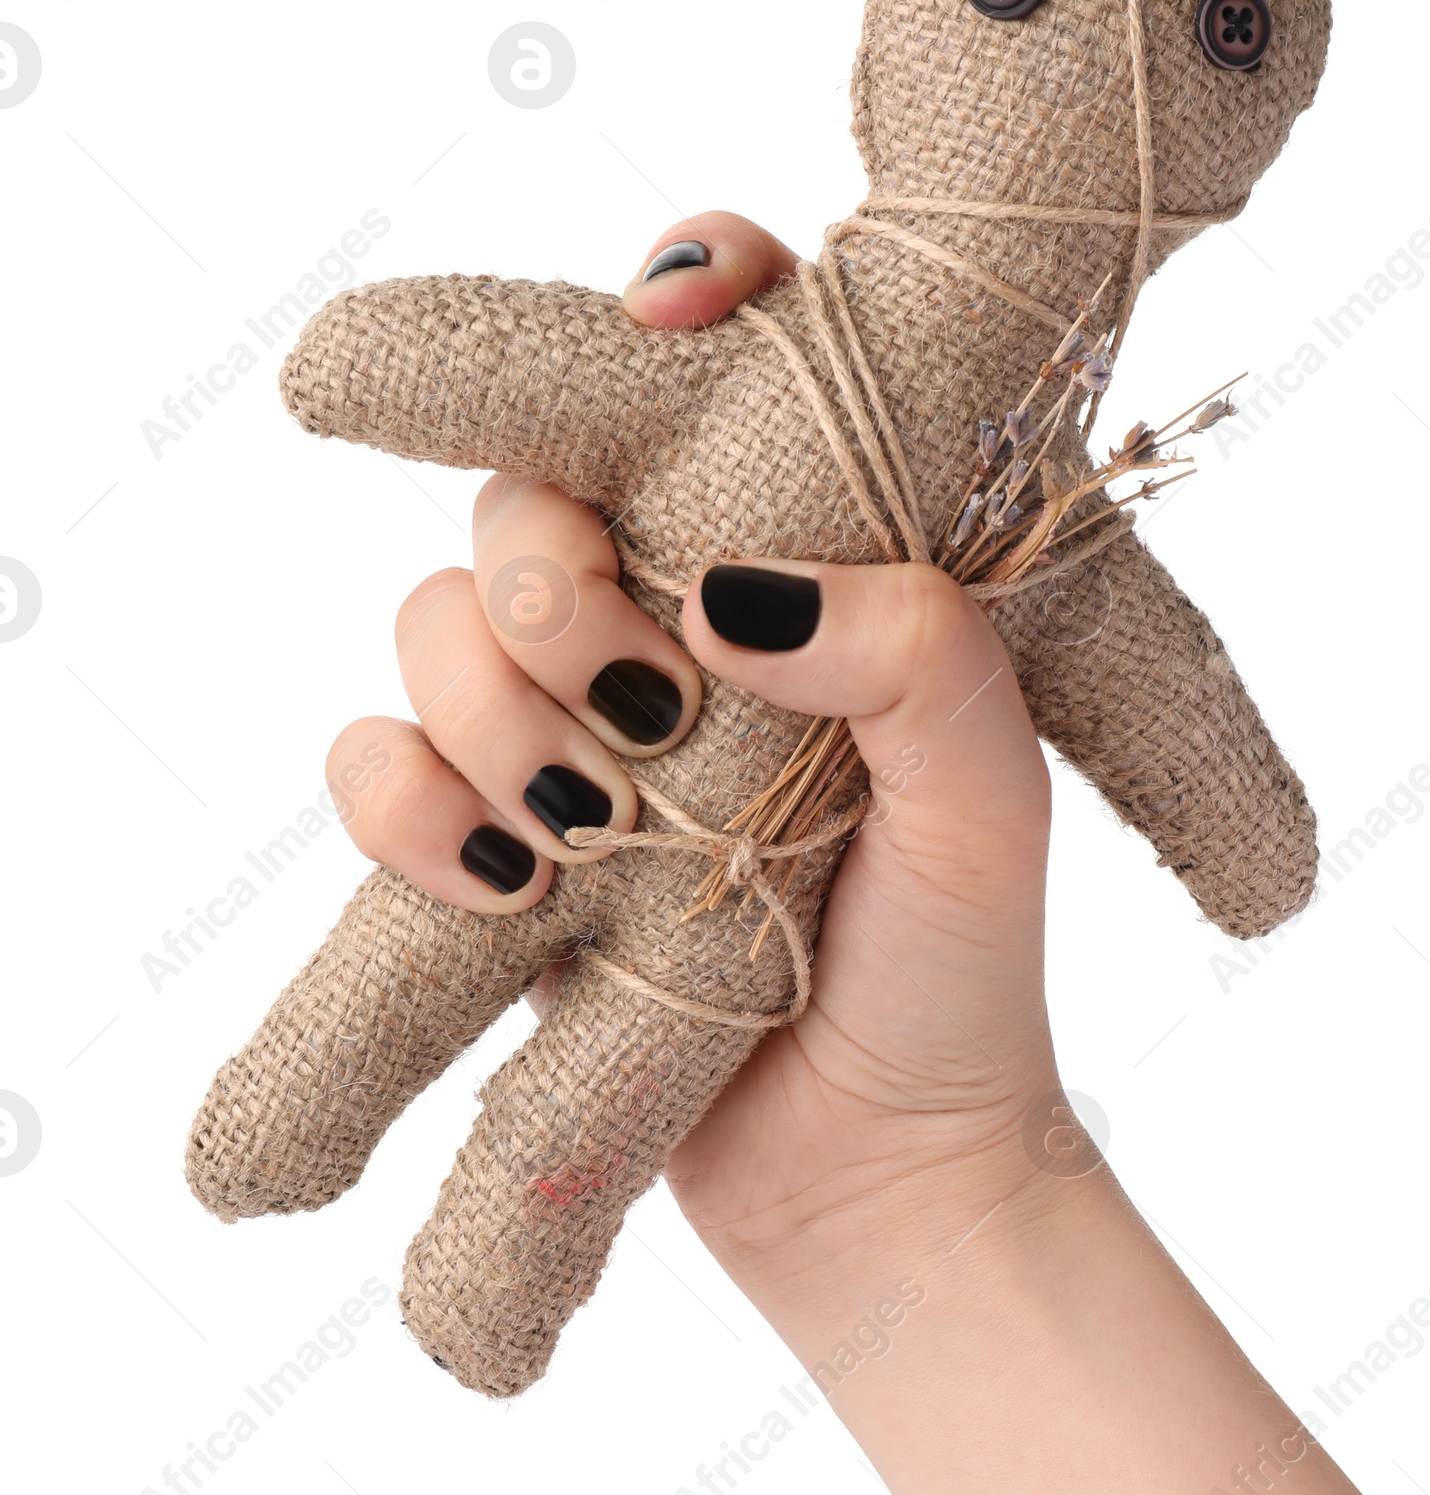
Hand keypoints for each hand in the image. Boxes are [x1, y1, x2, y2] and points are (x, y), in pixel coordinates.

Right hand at [332, 210, 1061, 1318]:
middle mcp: (675, 635)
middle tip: (635, 699)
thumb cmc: (957, 983)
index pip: (720, 378)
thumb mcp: (989, 805)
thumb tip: (722, 588)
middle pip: (528, 499)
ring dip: (482, 711)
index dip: (685, 307)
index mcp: (805, 582)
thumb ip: (918, 658)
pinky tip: (496, 882)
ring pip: (436, 624)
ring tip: (588, 829)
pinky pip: (376, 769)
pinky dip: (400, 809)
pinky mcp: (492, 851)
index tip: (681, 327)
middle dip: (548, 580)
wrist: (875, 1187)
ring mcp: (574, 741)